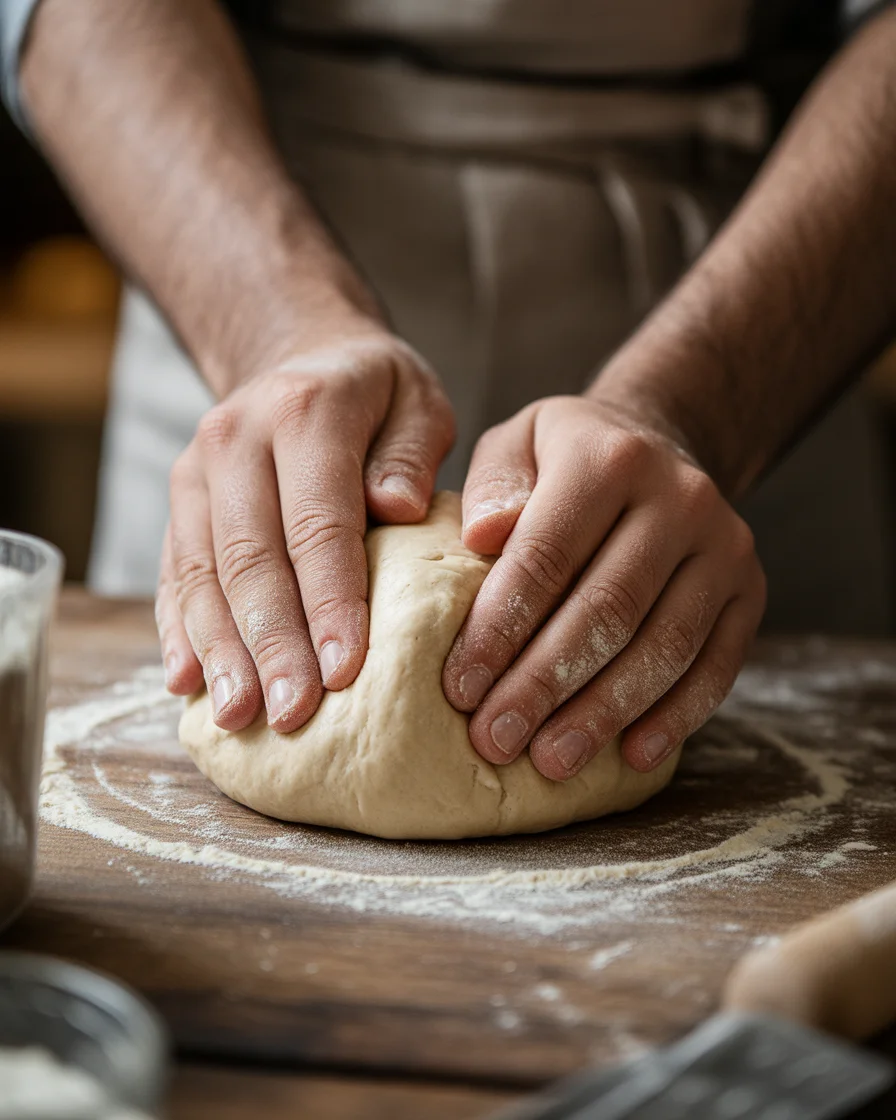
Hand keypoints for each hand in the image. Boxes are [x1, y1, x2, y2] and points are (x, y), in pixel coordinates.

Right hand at [156, 328, 454, 731]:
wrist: (299, 357)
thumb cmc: (376, 396)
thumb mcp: (417, 402)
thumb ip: (411, 453)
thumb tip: (398, 508)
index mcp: (304, 413)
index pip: (318, 523)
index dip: (331, 602)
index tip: (346, 672)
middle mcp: (235, 440)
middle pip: (251, 558)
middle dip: (271, 645)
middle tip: (291, 715)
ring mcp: (196, 473)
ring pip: (201, 573)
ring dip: (221, 651)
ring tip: (238, 717)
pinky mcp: (178, 503)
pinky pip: (171, 573)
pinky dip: (179, 630)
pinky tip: (187, 683)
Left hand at [442, 395, 764, 778]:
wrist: (662, 443)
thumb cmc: (566, 458)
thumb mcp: (518, 444)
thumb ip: (494, 485)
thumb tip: (482, 538)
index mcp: (609, 459)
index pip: (546, 555)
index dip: (500, 628)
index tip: (459, 687)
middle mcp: (679, 498)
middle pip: (607, 609)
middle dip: (544, 684)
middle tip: (495, 739)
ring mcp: (725, 547)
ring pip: (663, 646)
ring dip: (603, 712)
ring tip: (550, 760)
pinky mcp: (750, 591)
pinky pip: (717, 666)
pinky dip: (675, 717)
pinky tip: (630, 755)